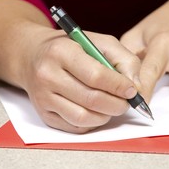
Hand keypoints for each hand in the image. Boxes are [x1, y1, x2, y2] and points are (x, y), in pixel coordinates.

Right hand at [20, 26, 140, 132]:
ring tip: (113, 106)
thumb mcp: (97, 41)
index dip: (119, 86)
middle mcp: (47, 75)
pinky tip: (97, 112)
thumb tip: (135, 86)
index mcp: (61, 52)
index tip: (132, 90)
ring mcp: (43, 97)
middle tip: (127, 102)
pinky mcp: (44, 113)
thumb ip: (122, 58)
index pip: (96, 75)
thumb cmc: (70, 48)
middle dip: (117, 104)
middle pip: (91, 99)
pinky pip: (75, 127)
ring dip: (106, 116)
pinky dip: (93, 123)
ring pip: (83, 117)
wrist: (33, 56)